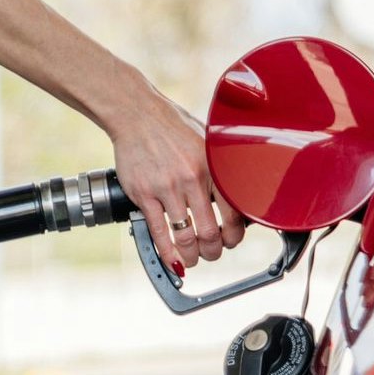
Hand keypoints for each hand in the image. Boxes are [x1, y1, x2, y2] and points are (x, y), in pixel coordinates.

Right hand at [107, 90, 246, 273]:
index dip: (234, 236)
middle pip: (210, 232)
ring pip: (185, 237)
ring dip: (192, 256)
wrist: (137, 114)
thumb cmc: (173, 125)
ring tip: (192, 259)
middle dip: (213, 251)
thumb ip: (220, 167)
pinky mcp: (144, 194)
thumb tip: (237, 194)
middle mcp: (192, 179)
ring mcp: (167, 188)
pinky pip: (158, 232)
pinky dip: (166, 252)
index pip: (233, 214)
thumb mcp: (207, 140)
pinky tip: (172, 260)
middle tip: (212, 253)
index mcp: (212, 167)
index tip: (231, 240)